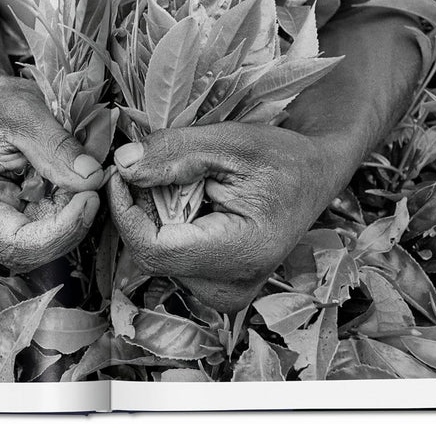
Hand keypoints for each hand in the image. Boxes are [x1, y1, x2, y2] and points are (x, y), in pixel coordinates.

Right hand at [0, 76, 103, 271]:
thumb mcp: (27, 114)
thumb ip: (58, 147)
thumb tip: (92, 179)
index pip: (16, 244)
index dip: (59, 232)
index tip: (89, 198)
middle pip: (34, 252)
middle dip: (72, 224)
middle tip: (94, 185)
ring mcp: (1, 226)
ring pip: (48, 244)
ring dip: (75, 216)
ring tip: (83, 177)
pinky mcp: (21, 220)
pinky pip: (53, 228)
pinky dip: (73, 209)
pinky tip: (77, 183)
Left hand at [107, 122, 338, 313]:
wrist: (314, 178)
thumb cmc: (282, 157)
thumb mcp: (231, 142)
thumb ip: (174, 153)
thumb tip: (122, 165)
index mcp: (241, 255)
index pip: (152, 248)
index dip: (125, 210)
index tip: (120, 173)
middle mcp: (230, 288)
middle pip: (151, 253)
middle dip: (141, 207)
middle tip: (156, 168)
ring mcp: (224, 294)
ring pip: (157, 257)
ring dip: (154, 216)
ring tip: (184, 184)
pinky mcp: (216, 289)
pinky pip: (171, 259)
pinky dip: (167, 227)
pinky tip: (190, 204)